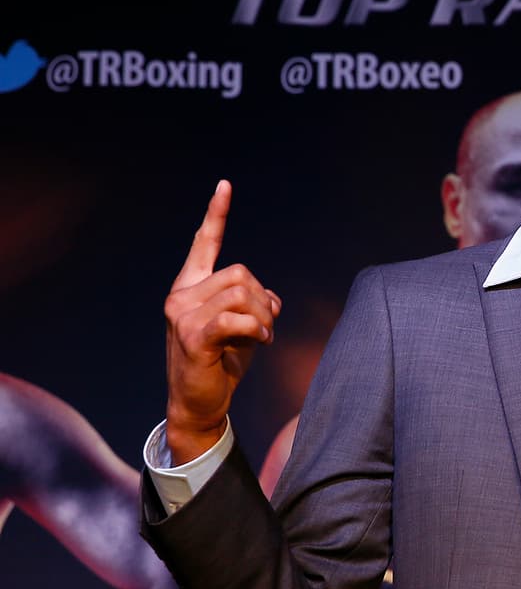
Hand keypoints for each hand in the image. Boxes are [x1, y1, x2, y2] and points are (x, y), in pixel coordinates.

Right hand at [164, 181, 279, 463]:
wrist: (198, 403)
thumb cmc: (220, 364)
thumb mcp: (241, 328)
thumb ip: (252, 305)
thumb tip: (272, 299)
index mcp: (190, 288)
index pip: (204, 244)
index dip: (216, 215)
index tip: (225, 185)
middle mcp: (181, 296)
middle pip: (240, 273)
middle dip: (264, 299)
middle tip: (266, 326)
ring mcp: (183, 316)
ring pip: (241, 293)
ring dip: (263, 316)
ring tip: (262, 337)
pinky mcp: (193, 337)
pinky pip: (236, 319)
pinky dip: (257, 329)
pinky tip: (261, 342)